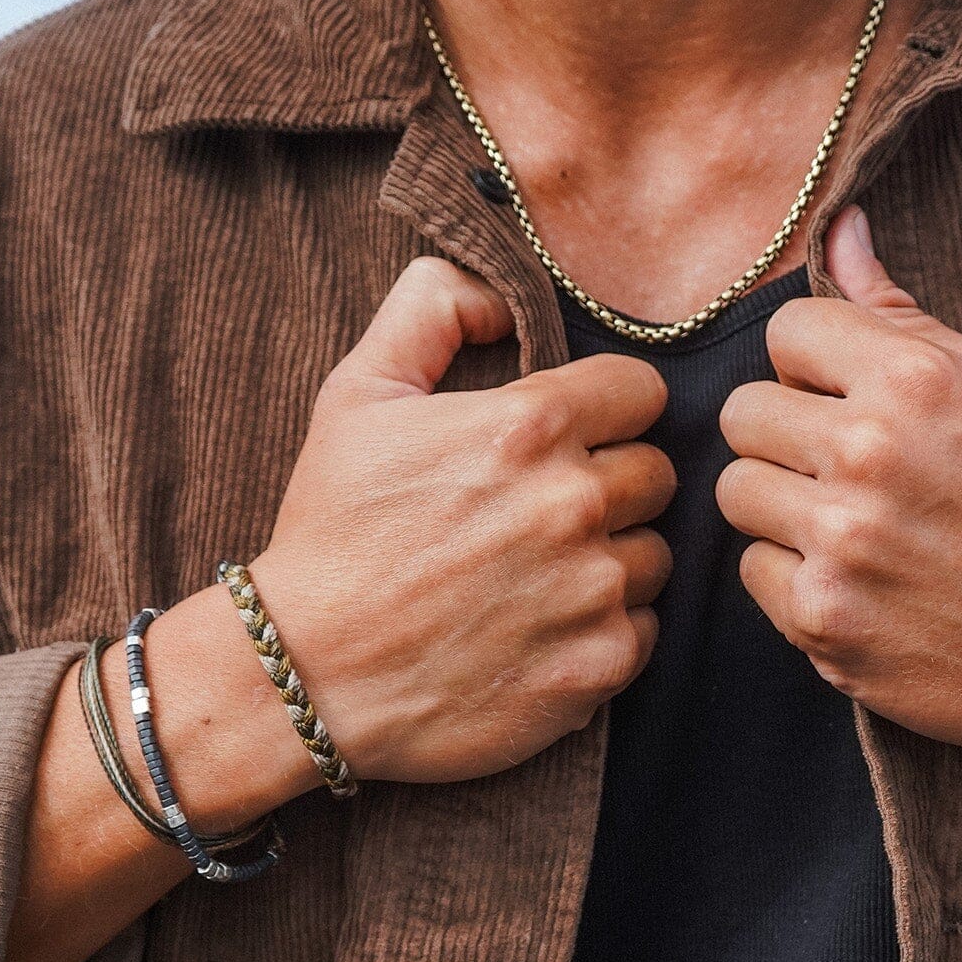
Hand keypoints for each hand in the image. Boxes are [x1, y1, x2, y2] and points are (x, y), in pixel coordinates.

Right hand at [250, 255, 674, 783]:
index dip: (608, 409)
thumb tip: (498, 286)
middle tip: (546, 511)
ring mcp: (592, 590)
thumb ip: (432, 308)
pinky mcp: (599, 665)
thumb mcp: (357, 395)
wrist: (305, 675)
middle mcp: (573, 504)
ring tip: (542, 573)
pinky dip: (608, 629)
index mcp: (529, 427)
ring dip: (612, 557)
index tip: (574, 435)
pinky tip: (545, 629)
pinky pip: (645, 628)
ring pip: (654, 553)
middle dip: (611, 483)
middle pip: (656, 473)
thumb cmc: (332, 532)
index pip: (641, 392)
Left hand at [716, 206, 961, 768]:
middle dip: (785, 432)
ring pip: (734, 491)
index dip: (812, 364)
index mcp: (914, 381)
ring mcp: (840, 544)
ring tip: (846, 521)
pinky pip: (752, 571)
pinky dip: (793, 575)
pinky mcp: (822, 620)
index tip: (846, 397)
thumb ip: (905, 313)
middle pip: (742, 411)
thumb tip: (839, 228)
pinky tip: (855, 580)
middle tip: (841, 464)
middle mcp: (868, 455)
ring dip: (779, 503)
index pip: (784, 331)